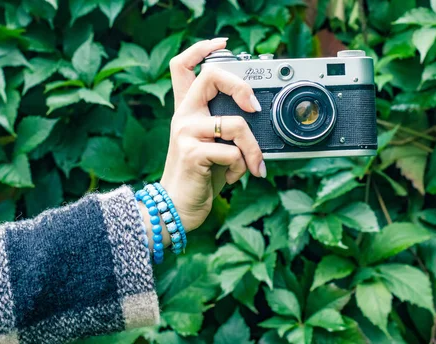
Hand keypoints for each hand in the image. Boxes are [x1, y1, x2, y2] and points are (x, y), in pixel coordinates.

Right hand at [159, 38, 266, 233]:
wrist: (177, 208)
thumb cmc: (200, 177)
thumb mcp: (214, 147)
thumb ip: (227, 127)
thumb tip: (258, 115)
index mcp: (188, 110)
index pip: (184, 66)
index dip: (202, 48)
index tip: (223, 44)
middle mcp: (184, 116)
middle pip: (211, 76)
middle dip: (241, 87)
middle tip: (254, 106)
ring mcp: (186, 133)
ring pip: (236, 124)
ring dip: (254, 149)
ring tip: (254, 165)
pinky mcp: (193, 153)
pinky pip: (233, 152)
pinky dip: (242, 168)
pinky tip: (235, 178)